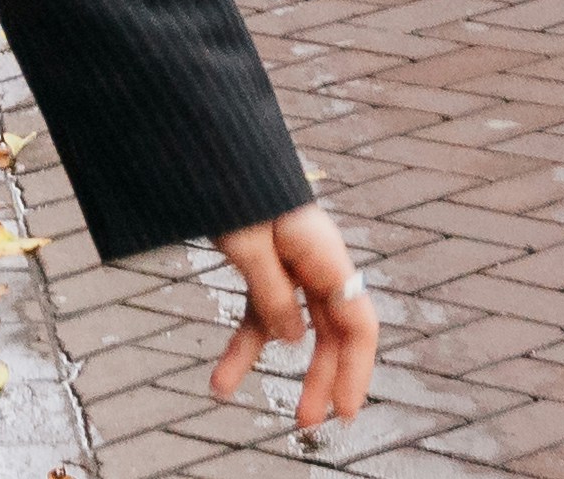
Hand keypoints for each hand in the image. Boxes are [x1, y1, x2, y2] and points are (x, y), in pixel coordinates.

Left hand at [204, 203, 375, 435]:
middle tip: (306, 422)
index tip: (346, 410)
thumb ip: (270, 291)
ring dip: (278, 365)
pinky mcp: (263, 263)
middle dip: (322, 378)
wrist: (207, 141)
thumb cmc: (230, 182)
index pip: (357, 325)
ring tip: (267, 410)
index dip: (357, 371)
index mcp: (324, 255)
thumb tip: (290, 341)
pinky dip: (244, 343)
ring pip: (294, 326)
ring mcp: (290, 263)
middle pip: (331, 332)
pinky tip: (220, 380)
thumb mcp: (246, 241)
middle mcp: (316, 262)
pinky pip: (260, 309)